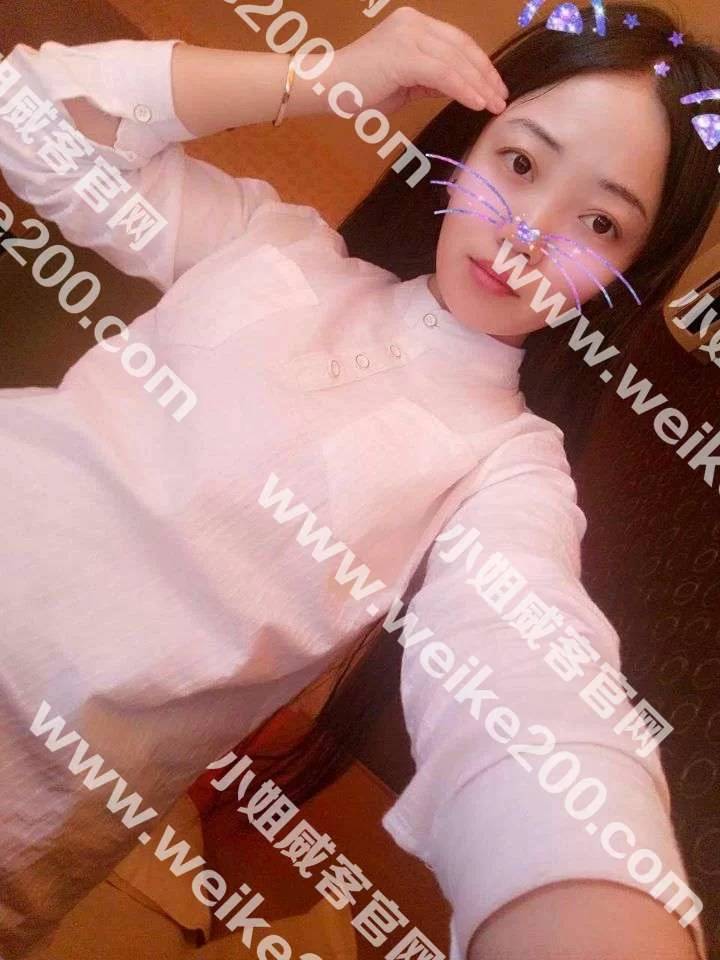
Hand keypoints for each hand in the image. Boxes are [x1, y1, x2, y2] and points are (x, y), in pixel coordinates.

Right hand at [328, 5, 508, 117]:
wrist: (328, 87)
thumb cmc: (359, 89)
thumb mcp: (404, 82)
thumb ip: (430, 79)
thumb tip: (457, 88)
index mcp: (414, 24)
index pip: (457, 42)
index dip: (480, 64)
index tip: (495, 87)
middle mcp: (414, 23)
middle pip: (462, 48)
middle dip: (485, 75)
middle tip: (502, 98)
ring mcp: (409, 36)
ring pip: (456, 61)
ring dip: (479, 85)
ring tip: (494, 105)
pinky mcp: (405, 56)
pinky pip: (444, 74)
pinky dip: (463, 90)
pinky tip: (477, 104)